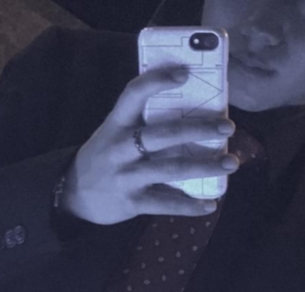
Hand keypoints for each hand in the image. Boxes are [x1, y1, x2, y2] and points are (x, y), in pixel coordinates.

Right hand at [59, 67, 238, 225]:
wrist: (73, 195)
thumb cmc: (104, 157)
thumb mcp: (113, 133)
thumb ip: (140, 122)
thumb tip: (188, 110)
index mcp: (116, 124)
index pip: (134, 94)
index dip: (158, 80)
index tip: (185, 73)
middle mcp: (120, 148)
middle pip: (164, 134)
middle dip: (199, 129)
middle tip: (228, 126)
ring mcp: (126, 177)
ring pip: (171, 169)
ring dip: (205, 166)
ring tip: (231, 163)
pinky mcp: (131, 202)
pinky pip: (165, 203)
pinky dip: (189, 205)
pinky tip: (210, 204)